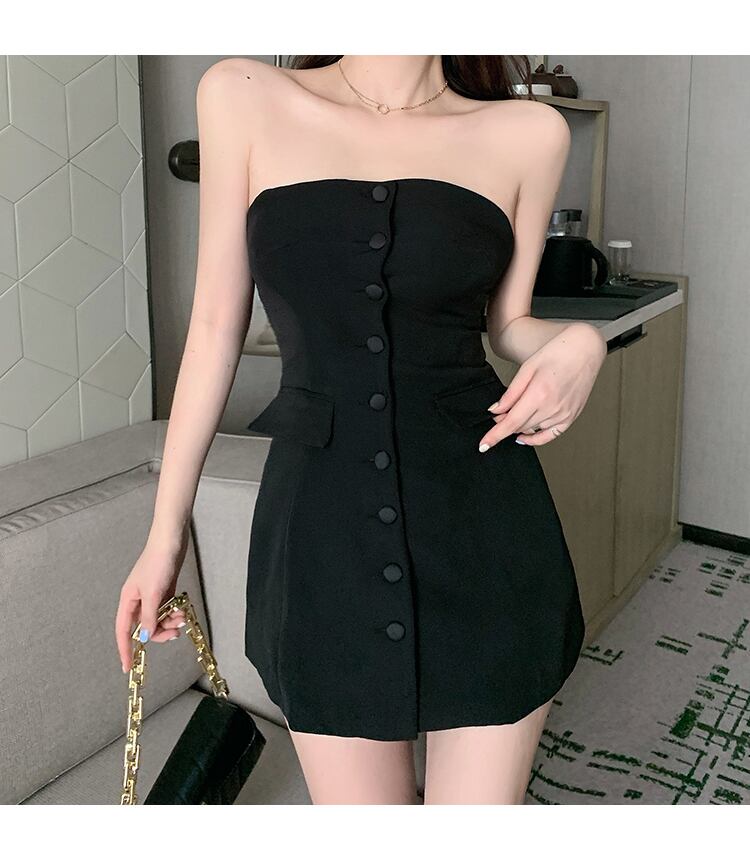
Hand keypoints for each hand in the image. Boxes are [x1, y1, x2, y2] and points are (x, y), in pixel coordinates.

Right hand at [115, 527, 189, 673]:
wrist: (171, 541)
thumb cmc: (158, 563)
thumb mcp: (154, 593)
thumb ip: (149, 617)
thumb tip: (144, 637)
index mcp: (128, 600)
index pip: (123, 630)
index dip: (124, 649)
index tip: (128, 667)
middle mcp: (137, 599)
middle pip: (144, 627)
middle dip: (158, 632)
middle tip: (175, 632)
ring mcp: (151, 595)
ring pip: (157, 619)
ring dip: (169, 622)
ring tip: (182, 617)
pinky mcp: (163, 590)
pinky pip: (166, 610)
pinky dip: (173, 613)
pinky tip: (183, 611)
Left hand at [479, 322, 606, 449]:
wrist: (584, 350)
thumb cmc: (557, 353)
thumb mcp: (527, 368)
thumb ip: (511, 393)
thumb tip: (496, 410)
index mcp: (539, 394)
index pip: (511, 423)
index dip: (495, 436)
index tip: (483, 445)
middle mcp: (553, 408)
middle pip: (519, 427)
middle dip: (504, 423)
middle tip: (500, 412)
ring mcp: (563, 414)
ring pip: (532, 430)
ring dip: (519, 426)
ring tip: (517, 411)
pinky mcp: (571, 417)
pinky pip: (550, 436)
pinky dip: (535, 438)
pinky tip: (525, 435)